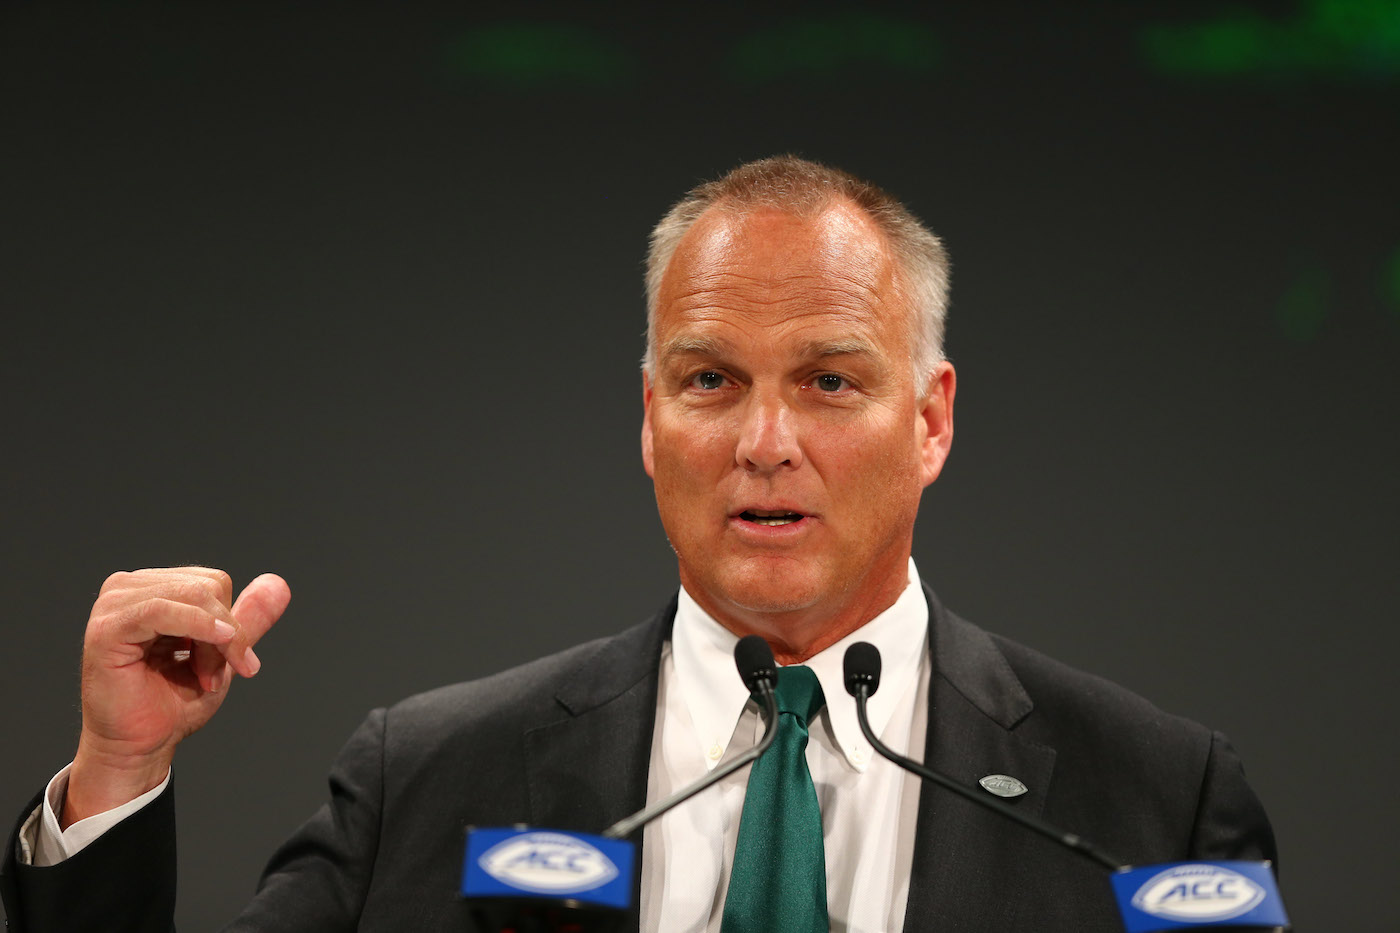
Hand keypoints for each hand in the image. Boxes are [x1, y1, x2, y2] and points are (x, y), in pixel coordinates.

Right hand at [63, 567, 290, 826]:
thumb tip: (278, 583)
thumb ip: (248, 618)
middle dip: (223, 635)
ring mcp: (114, 604)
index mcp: (153, 589)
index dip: (232, 623)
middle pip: (207, 587)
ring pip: (192, 598)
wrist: (139, 746)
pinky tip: (207, 658)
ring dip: (210, 645)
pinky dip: (196, 629)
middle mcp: (129, 588)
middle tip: (211, 677)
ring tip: (201, 678)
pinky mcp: (106, 628)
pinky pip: (160, 610)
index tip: (232, 663)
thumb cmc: (172, 702)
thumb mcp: (223, 655)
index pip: (213, 582)